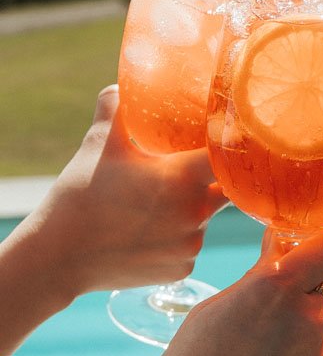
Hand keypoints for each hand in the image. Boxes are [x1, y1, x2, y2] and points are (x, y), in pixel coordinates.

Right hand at [24, 86, 227, 297]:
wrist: (59, 257)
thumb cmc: (80, 196)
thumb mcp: (98, 144)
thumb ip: (115, 108)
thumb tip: (121, 85)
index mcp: (182, 178)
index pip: (228, 156)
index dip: (231, 146)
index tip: (225, 139)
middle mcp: (195, 214)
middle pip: (224, 189)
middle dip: (210, 179)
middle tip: (186, 171)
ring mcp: (190, 245)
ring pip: (205, 220)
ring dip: (191, 210)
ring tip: (154, 206)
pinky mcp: (181, 269)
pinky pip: (190, 247)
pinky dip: (177, 239)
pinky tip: (148, 233)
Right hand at [128, 228, 322, 355]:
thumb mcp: (211, 311)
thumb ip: (256, 278)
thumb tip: (279, 247)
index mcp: (277, 289)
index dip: (317, 245)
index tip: (297, 250)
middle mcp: (307, 320)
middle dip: (306, 284)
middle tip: (270, 298)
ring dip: (304, 321)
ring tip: (259, 344)